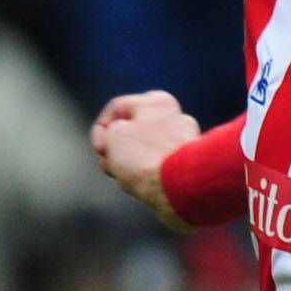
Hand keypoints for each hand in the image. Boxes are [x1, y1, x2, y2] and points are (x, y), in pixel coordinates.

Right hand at [92, 90, 204, 227]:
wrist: (179, 188)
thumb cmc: (144, 157)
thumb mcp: (112, 137)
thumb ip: (110, 134)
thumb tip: (119, 144)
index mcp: (158, 101)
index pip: (117, 109)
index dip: (101, 130)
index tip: (100, 150)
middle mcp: (177, 118)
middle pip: (133, 133)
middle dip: (116, 150)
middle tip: (109, 165)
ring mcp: (186, 144)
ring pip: (145, 153)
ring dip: (130, 166)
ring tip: (128, 179)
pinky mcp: (190, 168)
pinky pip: (160, 170)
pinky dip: (148, 178)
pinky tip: (144, 188)